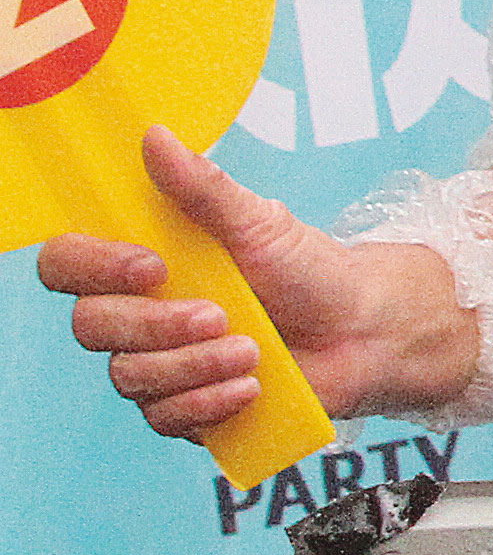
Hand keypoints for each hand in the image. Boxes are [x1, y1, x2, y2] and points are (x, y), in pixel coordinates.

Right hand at [36, 129, 476, 440]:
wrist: (362, 329)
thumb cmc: (308, 269)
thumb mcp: (261, 222)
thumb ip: (204, 188)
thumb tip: (155, 137)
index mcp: (141, 261)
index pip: (68, 264)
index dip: (94, 267)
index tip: (155, 266)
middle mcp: (137, 313)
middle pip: (91, 326)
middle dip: (158, 325)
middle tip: (221, 316)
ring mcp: (156, 362)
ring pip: (129, 376)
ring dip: (195, 365)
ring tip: (252, 351)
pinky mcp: (183, 406)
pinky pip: (164, 417)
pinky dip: (209, 402)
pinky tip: (251, 386)